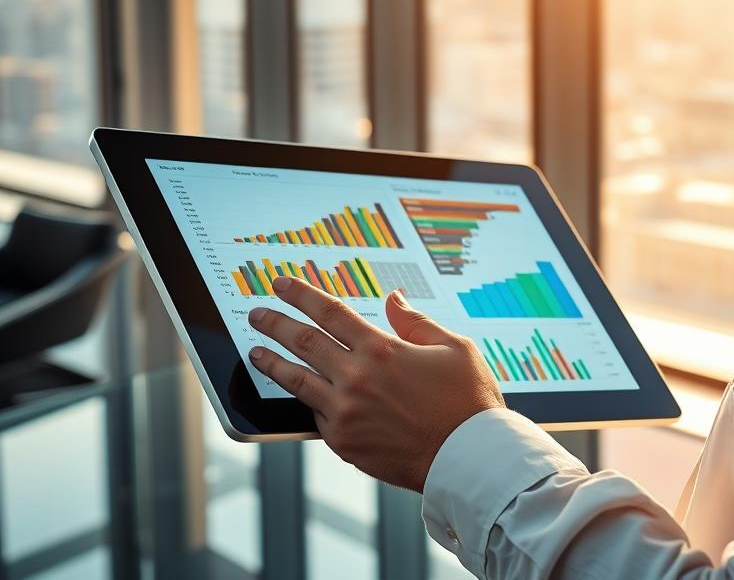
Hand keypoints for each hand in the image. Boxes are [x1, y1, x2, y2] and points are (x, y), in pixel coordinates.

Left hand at [246, 275, 504, 491]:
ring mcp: (345, 412)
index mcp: (381, 349)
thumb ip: (415, 322)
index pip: (329, 313)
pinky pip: (315, 415)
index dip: (302, 295)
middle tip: (256, 313)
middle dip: (274, 323)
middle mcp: (356, 378)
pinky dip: (304, 400)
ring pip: (296, 380)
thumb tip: (393, 299)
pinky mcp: (344, 442)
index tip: (281, 284)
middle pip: (303, 341)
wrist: (469, 459)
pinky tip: (297, 392)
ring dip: (271, 362)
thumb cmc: (468, 401)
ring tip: (254, 352)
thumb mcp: (453, 347)